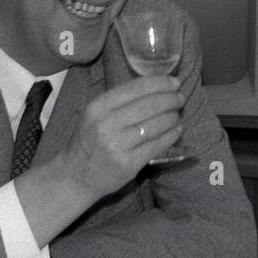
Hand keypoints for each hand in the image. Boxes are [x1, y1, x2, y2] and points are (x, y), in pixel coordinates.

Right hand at [60, 74, 183, 201]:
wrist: (77, 175)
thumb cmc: (89, 141)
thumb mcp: (95, 115)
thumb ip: (120, 101)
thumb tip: (156, 87)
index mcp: (98, 107)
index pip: (135, 88)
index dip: (159, 83)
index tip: (174, 82)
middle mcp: (106, 124)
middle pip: (149, 105)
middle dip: (170, 99)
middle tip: (180, 98)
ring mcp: (117, 145)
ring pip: (155, 125)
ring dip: (172, 117)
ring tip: (177, 114)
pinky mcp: (128, 163)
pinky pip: (157, 144)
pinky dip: (171, 135)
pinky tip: (177, 130)